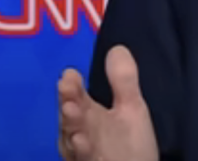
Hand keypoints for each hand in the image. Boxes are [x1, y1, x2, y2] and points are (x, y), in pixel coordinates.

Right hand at [58, 45, 158, 160]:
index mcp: (89, 115)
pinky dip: (81, 151)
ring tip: (73, 110)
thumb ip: (123, 81)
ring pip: (71, 139)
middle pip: (70, 117)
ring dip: (72, 125)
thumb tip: (117, 47)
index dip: (72, 87)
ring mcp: (82, 152)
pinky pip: (81, 158)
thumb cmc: (130, 146)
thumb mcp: (131, 109)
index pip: (76, 97)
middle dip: (68, 104)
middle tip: (67, 90)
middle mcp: (81, 133)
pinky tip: (83, 142)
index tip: (69, 73)